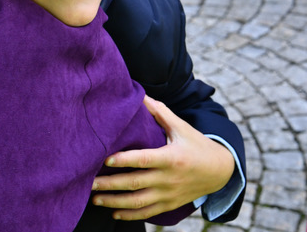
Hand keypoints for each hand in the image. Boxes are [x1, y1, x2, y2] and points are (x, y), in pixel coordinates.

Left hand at [91, 96, 234, 220]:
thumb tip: (139, 94)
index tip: (104, 159)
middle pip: (135, 183)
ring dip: (114, 202)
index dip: (124, 160)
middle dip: (110, 184)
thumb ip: (159, 112)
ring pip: (138, 202)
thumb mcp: (181, 127)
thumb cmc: (196, 144)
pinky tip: (113, 212)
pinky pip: (147, 213)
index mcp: (171, 158)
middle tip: (88, 183)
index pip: (143, 159)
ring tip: (94, 198)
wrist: (221, 171)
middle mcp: (169, 179)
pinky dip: (130, 215)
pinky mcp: (169, 205)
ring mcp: (169, 195)